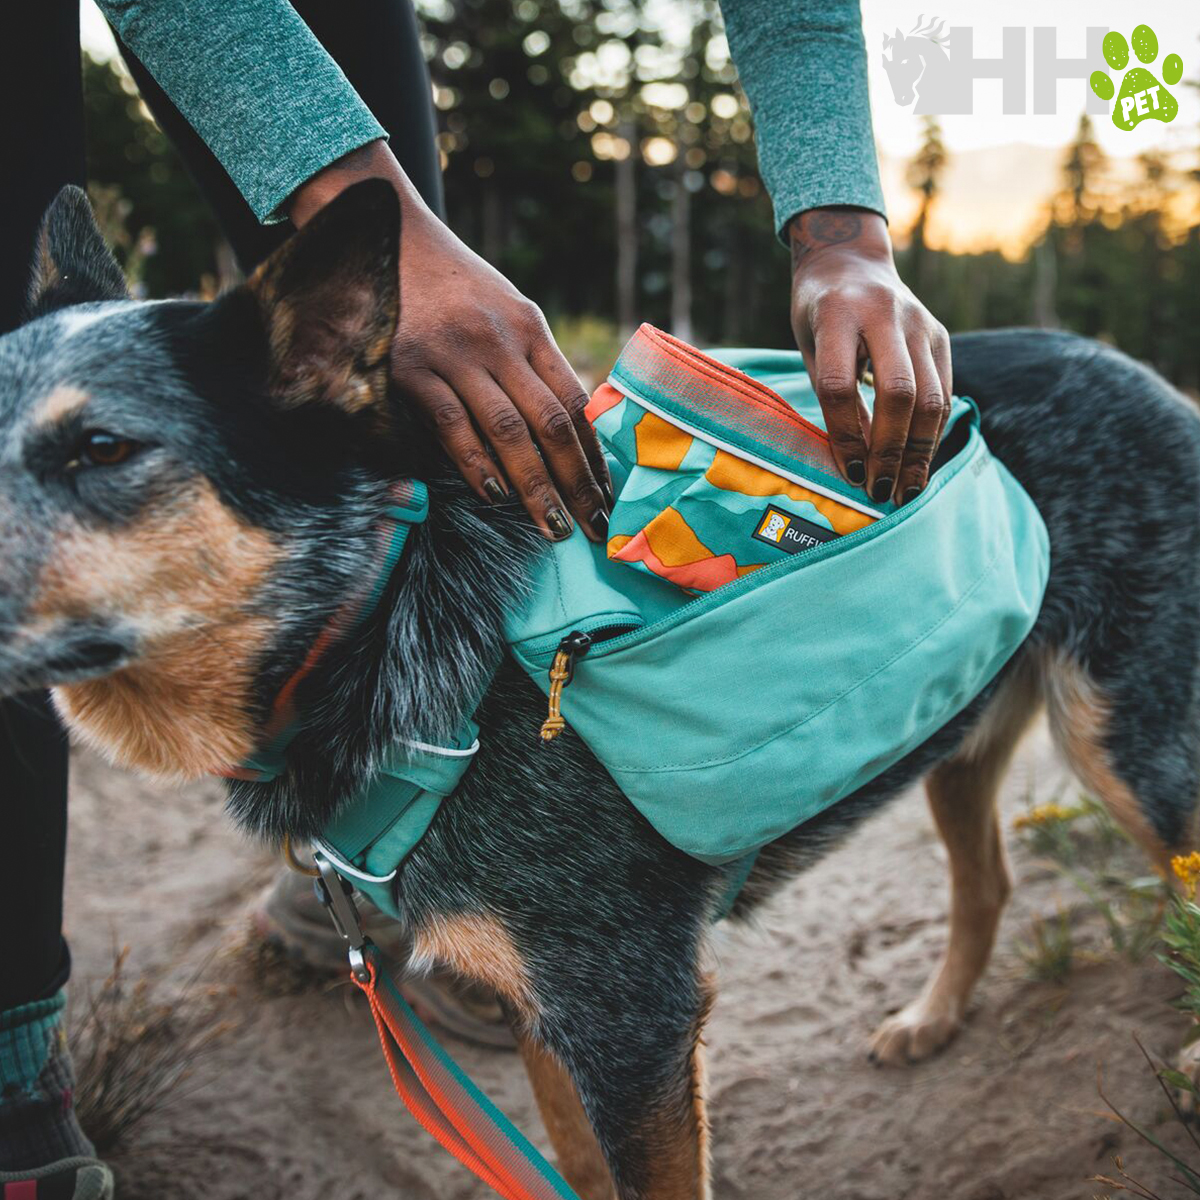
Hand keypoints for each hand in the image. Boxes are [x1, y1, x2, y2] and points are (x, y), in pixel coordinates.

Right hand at [290, 142, 610, 541]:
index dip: (594, 454)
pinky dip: (476, 463)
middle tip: (592, 528)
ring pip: (508, 432)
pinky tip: (494, 494)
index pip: (574, 401)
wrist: (383, 237)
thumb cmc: (452, 286)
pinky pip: (452, 425)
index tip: (607, 494)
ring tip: (552, 527)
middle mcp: (499, 341)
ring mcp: (455, 354)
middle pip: (550, 424)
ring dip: (534, 487)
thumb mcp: (505, 311)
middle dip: (576, 482)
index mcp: (529, 328)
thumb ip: (533, 362)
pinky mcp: (410, 367)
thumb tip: (568, 427)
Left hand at [788, 208, 951, 505]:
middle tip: (881, 491)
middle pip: (897, 392)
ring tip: (906, 489)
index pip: (839, 384)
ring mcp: (919, 323)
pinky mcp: (940, 335)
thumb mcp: (811, 347)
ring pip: (931, 397)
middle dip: (890, 450)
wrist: (850, 260)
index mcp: (837, 314)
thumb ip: (833, 397)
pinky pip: (944, 393)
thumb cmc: (819, 314)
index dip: (845, 434)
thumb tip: (858, 464)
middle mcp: (883, 314)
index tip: (849, 474)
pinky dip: (933, 433)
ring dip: (919, 451)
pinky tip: (919, 463)